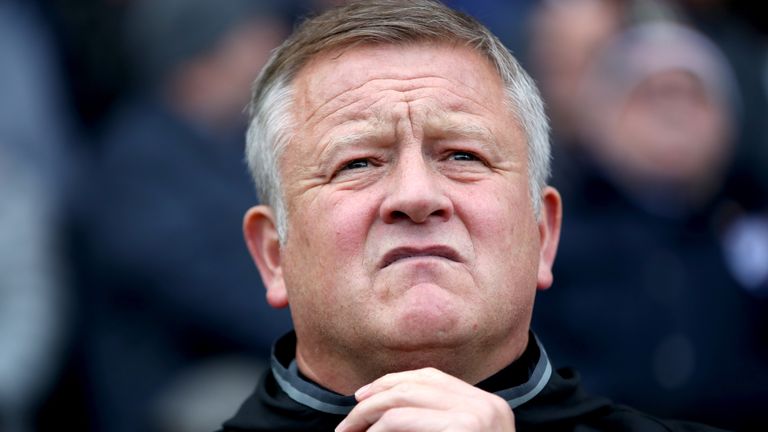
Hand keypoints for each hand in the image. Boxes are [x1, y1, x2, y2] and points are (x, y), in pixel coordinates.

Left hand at [335, 367, 515, 431]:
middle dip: (375, 397)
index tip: (362, 397)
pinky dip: (378, 429)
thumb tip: (388, 412)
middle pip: (416, 383)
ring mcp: (478, 415)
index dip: (392, 382)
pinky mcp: (464, 428)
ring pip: (404, 397)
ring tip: (349, 430)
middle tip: (348, 421)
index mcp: (488, 405)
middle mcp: (487, 405)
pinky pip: (401, 420)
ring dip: (369, 413)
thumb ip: (436, 421)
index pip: (431, 378)